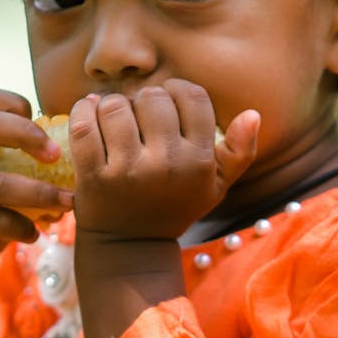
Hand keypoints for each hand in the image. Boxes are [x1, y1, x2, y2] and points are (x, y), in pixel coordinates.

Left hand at [68, 79, 259, 240]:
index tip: (168, 101)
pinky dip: (83, 112)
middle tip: (139, 115)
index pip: (192, 97)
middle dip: (144, 100)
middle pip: (152, 97)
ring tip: (115, 117)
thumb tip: (253, 114)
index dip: (178, 90)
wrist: (130, 247)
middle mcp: (166, 164)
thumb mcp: (216, 187)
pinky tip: (90, 113)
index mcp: (199, 161)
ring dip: (111, 105)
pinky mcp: (94, 177)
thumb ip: (239, 152)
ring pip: (115, 106)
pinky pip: (84, 126)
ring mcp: (128, 171)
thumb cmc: (174, 207)